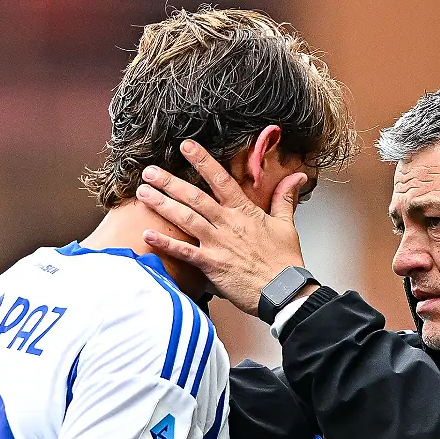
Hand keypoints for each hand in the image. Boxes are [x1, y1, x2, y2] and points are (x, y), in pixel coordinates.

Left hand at [138, 140, 309, 316]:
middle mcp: (228, 224)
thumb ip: (285, 198)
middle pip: (194, 197)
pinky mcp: (212, 264)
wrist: (284, 291)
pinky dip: (165, 243)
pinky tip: (147, 235)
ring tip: (143, 193)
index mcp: (244, 212)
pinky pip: (184, 251)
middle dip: (170, 182)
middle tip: (149, 171)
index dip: (203, 161)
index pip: (221, 180)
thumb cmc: (285, 261)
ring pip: (186, 218)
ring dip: (162, 205)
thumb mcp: (287, 225)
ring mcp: (218, 243)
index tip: (186, 147)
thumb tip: (296, 177)